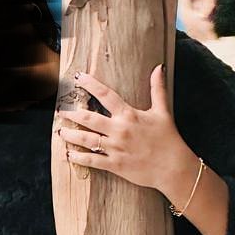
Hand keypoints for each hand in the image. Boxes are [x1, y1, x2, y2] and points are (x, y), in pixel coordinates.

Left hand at [57, 66, 198, 198]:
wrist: (174, 167)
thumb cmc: (169, 139)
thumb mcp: (163, 111)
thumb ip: (157, 89)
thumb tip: (159, 67)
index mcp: (129, 114)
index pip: (105, 95)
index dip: (90, 84)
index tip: (78, 78)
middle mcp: (119, 130)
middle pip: (89, 118)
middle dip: (73, 114)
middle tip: (61, 112)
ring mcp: (116, 148)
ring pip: (87, 139)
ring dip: (71, 135)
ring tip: (60, 132)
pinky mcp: (115, 165)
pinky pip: (92, 160)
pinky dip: (79, 158)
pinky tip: (69, 155)